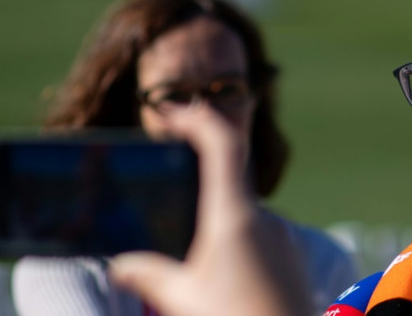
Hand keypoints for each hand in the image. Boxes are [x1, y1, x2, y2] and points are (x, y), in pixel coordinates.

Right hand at [110, 105, 310, 315]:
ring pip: (242, 210)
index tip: (173, 114)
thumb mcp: (184, 300)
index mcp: (234, 216)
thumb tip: (119, 266)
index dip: (198, 119)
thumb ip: (149, 276)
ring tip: (190, 249)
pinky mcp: (292, 255)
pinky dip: (235, 238)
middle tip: (168, 186)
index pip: (221, 145)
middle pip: (229, 178)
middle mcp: (264, 218)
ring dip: (215, 217)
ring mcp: (282, 235)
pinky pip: (259, 234)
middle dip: (197, 181)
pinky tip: (219, 270)